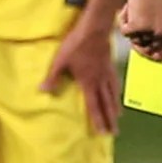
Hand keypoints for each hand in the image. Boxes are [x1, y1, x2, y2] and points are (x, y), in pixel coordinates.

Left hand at [43, 10, 120, 136]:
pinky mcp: (110, 65)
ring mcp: (107, 73)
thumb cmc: (75, 45)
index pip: (93, 106)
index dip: (98, 120)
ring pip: (113, 94)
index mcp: (88, 83)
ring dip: (115, 107)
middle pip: (106, 104)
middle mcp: (100, 81)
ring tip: (118, 117)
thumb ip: (53, 77)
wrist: (94, 29)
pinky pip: (116, 83)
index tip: (103, 132)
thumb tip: (43, 91)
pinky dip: (118, 92)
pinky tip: (118, 94)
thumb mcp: (60, 61)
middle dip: (110, 119)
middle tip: (114, 133)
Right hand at [119, 0, 161, 63]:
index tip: (144, 45)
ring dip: (131, 27)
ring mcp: (154, 32)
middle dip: (138, 39)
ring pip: (134, 40)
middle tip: (138, 24)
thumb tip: (156, 46)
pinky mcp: (139, 26)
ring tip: (137, 12)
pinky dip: (124, 20)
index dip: (150, 50)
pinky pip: (125, 32)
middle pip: (146, 50)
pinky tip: (131, 8)